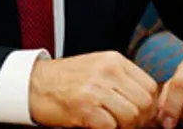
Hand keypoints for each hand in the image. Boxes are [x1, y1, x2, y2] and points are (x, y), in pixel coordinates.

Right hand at [29, 51, 158, 128]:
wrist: (33, 84)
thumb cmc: (65, 80)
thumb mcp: (97, 69)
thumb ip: (121, 81)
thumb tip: (148, 105)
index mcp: (114, 60)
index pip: (149, 86)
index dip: (149, 106)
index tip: (140, 116)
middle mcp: (108, 71)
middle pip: (144, 102)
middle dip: (139, 120)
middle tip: (125, 124)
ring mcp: (96, 88)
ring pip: (131, 116)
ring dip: (123, 127)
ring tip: (109, 124)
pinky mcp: (85, 107)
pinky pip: (111, 127)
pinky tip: (96, 125)